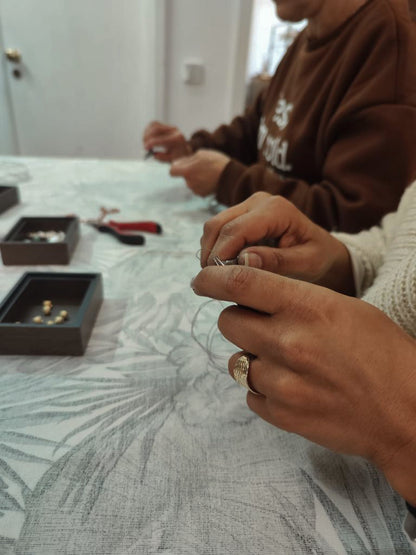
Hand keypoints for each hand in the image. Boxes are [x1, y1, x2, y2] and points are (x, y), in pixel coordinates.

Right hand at [143, 121, 191, 161]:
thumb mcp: (171, 160)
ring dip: (147, 133)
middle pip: (156, 129)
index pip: (160, 139)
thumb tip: (154, 154)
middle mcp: (173, 131)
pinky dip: (149, 130)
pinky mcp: (166, 126)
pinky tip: (147, 137)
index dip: (150, 143)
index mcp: (176, 140)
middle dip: (147, 137)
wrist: (184, 150)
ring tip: (145, 141)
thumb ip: (162, 158)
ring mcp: (170, 127)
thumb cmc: (178, 156)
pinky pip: (154, 124)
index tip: (146, 148)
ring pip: (154, 125)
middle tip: (145, 146)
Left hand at [170, 149, 229, 196]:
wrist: (231, 177)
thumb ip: (187, 159)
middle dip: (189, 171)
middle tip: (202, 166)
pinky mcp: (202, 194)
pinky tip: (210, 179)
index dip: (176, 167)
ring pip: (191, 182)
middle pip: (184, 176)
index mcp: (187, 171)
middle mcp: (189, 182)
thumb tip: (178, 162)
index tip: (182, 164)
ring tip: (208, 172)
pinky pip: (197, 188)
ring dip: (196, 177)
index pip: (172, 171)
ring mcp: (196, 190)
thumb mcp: (201, 154)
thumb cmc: (216, 162)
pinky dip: (202, 184)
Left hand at [191, 265, 415, 503]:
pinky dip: (263, 388)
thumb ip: (293, 300)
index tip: (201, 279)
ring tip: (289, 362)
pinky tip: (294, 387)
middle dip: (238, 319)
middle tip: (261, 325)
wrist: (406, 411)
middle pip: (228, 321)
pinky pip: (250, 393)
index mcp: (307, 307)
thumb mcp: (343, 308)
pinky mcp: (280, 414)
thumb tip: (251, 296)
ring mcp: (281, 383)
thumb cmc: (381, 352)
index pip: (239, 282)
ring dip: (253, 356)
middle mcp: (287, 343)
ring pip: (236, 360)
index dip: (211, 277)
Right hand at [200, 192, 353, 294]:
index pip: (235, 230)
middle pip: (217, 225)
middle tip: (215, 283)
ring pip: (212, 228)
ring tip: (222, 278)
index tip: (217, 281)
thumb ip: (277, 261)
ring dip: (210, 253)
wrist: (322, 251)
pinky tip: (226, 269)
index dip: (220, 255)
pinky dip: (215, 250)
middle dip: (211, 255)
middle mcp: (258, 202)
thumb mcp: (306, 264)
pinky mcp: (240, 215)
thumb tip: (243, 260)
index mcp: (276, 210)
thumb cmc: (318, 258)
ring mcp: (247, 206)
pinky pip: (217, 232)